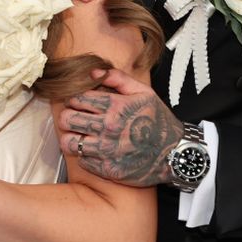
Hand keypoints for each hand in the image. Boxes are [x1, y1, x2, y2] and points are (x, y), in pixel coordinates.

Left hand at [58, 68, 182, 185]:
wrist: (175, 154)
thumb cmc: (158, 121)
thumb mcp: (144, 92)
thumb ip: (118, 78)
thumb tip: (93, 72)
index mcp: (115, 107)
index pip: (76, 99)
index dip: (73, 99)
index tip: (78, 103)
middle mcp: (109, 128)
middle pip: (67, 119)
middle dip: (67, 117)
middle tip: (74, 118)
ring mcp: (107, 151)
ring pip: (69, 143)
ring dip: (71, 138)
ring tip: (79, 135)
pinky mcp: (108, 169)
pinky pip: (83, 160)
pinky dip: (85, 155)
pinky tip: (94, 150)